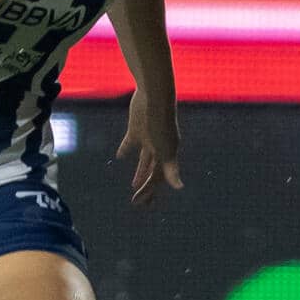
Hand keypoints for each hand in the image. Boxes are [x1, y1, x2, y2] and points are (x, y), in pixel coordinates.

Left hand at [115, 90, 182, 206]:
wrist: (155, 96)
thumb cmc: (162, 122)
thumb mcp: (166, 148)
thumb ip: (171, 168)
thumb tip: (180, 187)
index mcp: (167, 154)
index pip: (157, 178)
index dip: (149, 191)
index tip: (139, 202)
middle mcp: (159, 148)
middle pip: (153, 172)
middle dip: (147, 187)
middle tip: (139, 202)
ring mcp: (147, 138)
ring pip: (144, 160)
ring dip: (140, 172)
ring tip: (134, 185)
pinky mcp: (136, 128)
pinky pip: (130, 143)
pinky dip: (125, 151)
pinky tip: (119, 157)